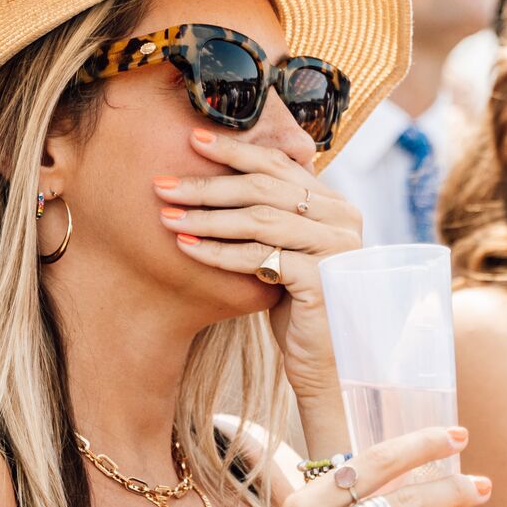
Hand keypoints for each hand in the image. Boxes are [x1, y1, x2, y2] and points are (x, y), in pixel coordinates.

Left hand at [155, 127, 366, 414]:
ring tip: (167, 216)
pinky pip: (261, 258)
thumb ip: (270, 218)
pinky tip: (187, 248)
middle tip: (164, 183)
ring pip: (261, 220)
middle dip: (209, 184)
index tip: (192, 140)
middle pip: (266, 188)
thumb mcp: (285, 254)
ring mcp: (337, 248)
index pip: (280, 165)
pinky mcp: (323, 279)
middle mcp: (343, 219)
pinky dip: (220, 252)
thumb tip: (217, 177)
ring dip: (207, 217)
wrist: (328, 365)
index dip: (236, 150)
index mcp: (335, 205)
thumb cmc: (301, 310)